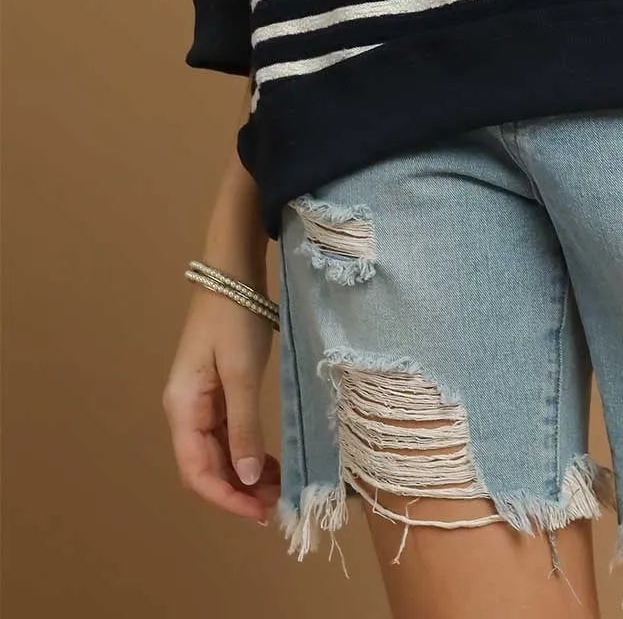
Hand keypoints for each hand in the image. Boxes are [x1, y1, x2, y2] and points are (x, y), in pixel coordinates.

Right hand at [163, 282, 280, 524]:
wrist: (232, 272)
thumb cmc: (234, 318)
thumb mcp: (241, 373)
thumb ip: (243, 426)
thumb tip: (244, 479)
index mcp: (182, 408)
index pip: (196, 471)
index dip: (224, 498)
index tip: (258, 514)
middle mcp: (185, 410)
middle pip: (205, 466)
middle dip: (237, 490)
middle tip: (275, 504)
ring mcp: (200, 401)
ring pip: (218, 453)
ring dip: (243, 474)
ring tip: (277, 488)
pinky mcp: (216, 391)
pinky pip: (227, 434)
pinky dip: (246, 451)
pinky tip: (269, 462)